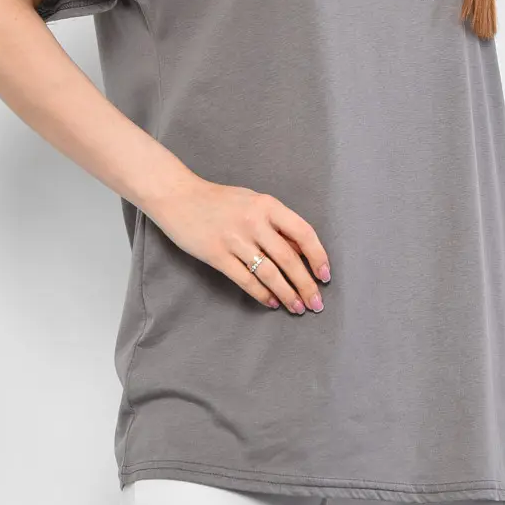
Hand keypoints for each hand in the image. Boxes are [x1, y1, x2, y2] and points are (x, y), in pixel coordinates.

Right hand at [150, 174, 330, 314]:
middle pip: (288, 259)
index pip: (302, 233)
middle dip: (305, 284)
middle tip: (316, 303)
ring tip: (297, 307)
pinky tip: (272, 303)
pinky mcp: (216, 255)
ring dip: (287, 294)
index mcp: (267, 205)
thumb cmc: (220, 200)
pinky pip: (245, 280)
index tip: (325, 276)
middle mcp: (254, 221)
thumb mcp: (252, 201)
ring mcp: (234, 239)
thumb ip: (275, 224)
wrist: (179, 196)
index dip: (318, 256)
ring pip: (269, 273)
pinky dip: (262, 294)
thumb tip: (301, 253)